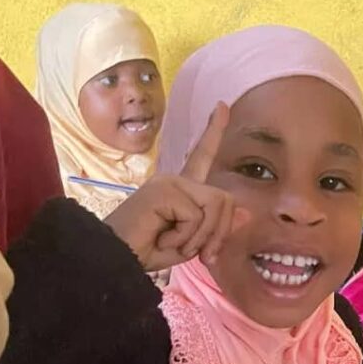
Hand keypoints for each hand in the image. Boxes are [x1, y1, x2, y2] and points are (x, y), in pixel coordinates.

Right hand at [105, 103, 239, 271]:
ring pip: (215, 206)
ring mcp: (169, 182)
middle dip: (219, 233)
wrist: (117, 258)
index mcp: (181, 188)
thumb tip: (246, 211)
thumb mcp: (192, 242)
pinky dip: (186, 237)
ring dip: (202, 237)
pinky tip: (163, 238)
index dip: (214, 131)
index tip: (223, 105)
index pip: (202, 156)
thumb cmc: (148, 250)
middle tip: (202, 255)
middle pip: (224, 198)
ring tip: (175, 244)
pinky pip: (197, 217)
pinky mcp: (164, 190)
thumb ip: (217, 226)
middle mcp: (176, 179)